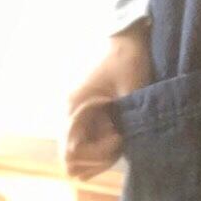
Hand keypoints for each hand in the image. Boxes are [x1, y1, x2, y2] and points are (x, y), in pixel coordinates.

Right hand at [62, 21, 152, 181]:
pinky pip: (84, 145)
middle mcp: (69, 115)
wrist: (128, 39)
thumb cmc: (129, 61)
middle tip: (120, 140)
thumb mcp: (131, 91)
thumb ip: (124, 122)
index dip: (97, 154)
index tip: (119, 136)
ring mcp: (76, 117)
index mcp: (74, 107)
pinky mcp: (85, 118)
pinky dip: (100, 150)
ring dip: (99, 157)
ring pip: (77, 158)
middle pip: (70, 162)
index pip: (71, 153)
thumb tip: (120, 148)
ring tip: (120, 136)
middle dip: (97, 160)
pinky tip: (118, 134)